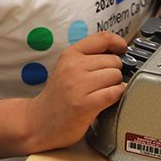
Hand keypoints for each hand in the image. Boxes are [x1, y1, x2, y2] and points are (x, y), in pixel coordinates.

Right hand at [24, 32, 125, 151]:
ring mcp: (79, 85)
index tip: (122, 50)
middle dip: (114, 72)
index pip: (103, 38)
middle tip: (104, 82)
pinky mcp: (86, 104)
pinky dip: (118, 95)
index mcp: (70, 55)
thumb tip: (118, 53)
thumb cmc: (57, 97)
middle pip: (114, 61)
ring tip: (102, 93)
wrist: (38, 122)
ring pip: (116, 76)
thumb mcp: (67, 68)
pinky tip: (108, 100)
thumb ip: (88, 58)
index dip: (118, 43)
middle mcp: (74, 67)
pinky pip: (115, 92)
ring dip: (116, 85)